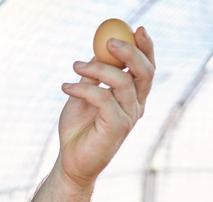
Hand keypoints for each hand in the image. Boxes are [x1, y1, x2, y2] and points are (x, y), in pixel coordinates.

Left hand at [58, 26, 154, 189]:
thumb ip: (93, 76)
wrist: (70, 161)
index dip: (146, 48)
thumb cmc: (78, 129)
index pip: (146, 68)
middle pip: (145, 72)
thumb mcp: (83, 95)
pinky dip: (83, 89)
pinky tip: (65, 87)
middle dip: (130, 52)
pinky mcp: (117, 128)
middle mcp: (135, 106)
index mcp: (132, 97)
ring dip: (98, 69)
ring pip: (123, 83)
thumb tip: (97, 50)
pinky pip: (104, 99)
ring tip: (75, 67)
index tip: (136, 28)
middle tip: (108, 42)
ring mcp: (129, 118)